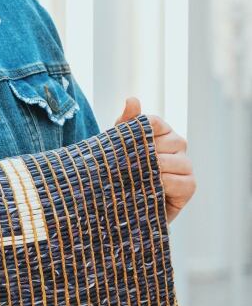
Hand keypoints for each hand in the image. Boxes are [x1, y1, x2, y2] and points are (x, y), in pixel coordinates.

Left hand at [114, 96, 196, 223]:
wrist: (120, 205)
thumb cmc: (120, 172)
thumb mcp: (116, 148)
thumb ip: (125, 124)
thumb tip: (133, 99)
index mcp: (161, 132)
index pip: (154, 122)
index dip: (140, 129)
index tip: (124, 140)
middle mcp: (177, 145)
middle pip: (170, 140)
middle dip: (147, 152)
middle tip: (127, 163)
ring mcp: (185, 166)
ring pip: (178, 161)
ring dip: (157, 168)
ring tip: (138, 176)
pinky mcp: (189, 187)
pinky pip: (184, 182)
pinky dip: (168, 184)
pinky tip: (153, 187)